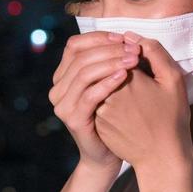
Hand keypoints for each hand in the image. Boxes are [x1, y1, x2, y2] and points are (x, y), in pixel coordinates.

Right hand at [49, 30, 132, 171]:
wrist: (107, 155)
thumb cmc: (112, 116)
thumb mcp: (108, 84)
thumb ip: (107, 62)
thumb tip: (123, 36)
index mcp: (63, 76)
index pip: (75, 45)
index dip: (99, 38)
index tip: (125, 38)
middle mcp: (58, 89)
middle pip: (80, 57)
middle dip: (109, 49)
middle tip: (134, 49)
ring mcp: (62, 105)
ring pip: (84, 73)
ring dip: (110, 62)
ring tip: (133, 60)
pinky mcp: (73, 119)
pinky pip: (90, 95)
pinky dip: (108, 83)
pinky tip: (125, 76)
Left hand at [92, 31, 192, 171]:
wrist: (160, 157)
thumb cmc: (171, 118)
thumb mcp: (173, 81)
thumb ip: (155, 53)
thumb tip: (131, 36)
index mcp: (127, 79)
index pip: (117, 52)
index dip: (125, 50)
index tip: (137, 56)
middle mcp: (108, 93)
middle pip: (102, 65)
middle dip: (112, 60)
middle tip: (133, 69)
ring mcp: (99, 108)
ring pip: (97, 81)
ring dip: (107, 75)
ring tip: (128, 85)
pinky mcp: (95, 121)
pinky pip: (95, 98)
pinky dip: (104, 93)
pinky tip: (122, 100)